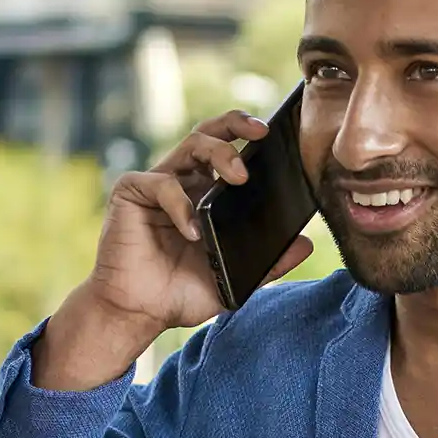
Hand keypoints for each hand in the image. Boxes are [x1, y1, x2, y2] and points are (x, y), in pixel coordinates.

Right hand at [32, 111, 314, 390]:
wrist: (138, 313)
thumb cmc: (180, 294)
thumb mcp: (233, 279)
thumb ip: (268, 263)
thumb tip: (306, 244)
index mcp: (207, 193)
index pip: (231, 150)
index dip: (250, 134)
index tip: (279, 134)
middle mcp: (184, 181)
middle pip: (211, 133)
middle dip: (237, 124)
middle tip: (261, 133)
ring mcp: (157, 184)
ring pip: (191, 146)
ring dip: (219, 153)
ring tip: (239, 176)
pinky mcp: (131, 192)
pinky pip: (160, 184)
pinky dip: (180, 204)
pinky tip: (192, 231)